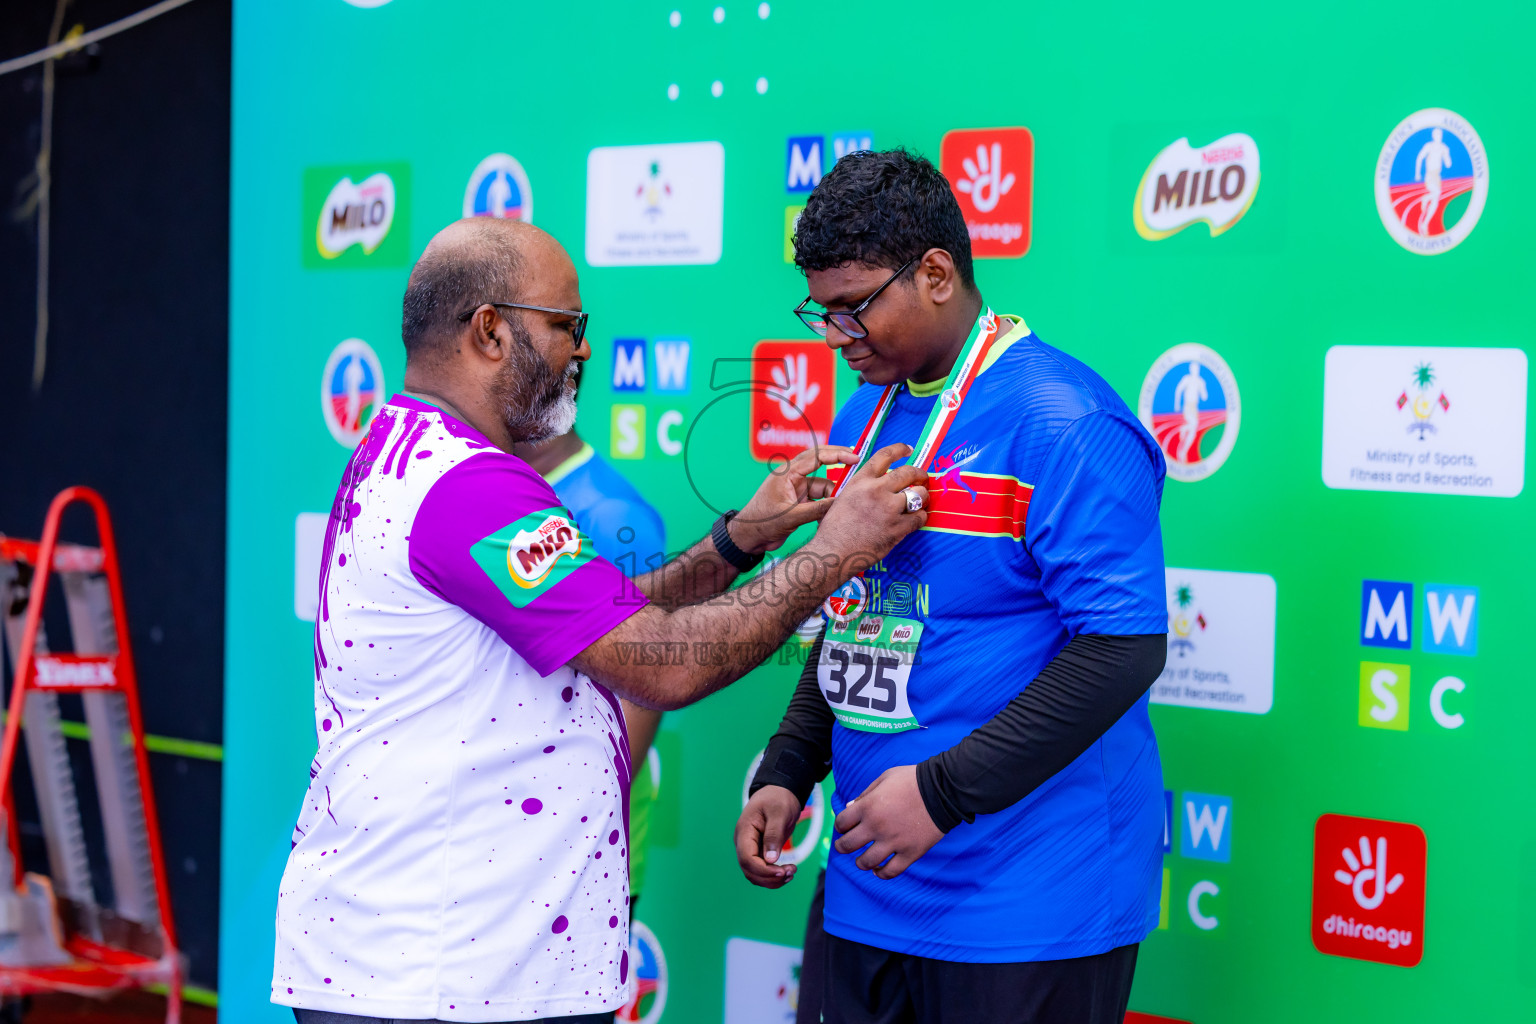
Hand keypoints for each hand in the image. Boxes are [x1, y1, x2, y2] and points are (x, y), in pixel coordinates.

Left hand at [731, 445, 858, 553]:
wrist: (749, 537)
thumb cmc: (762, 522)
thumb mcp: (791, 516)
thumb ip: (816, 509)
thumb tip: (840, 502)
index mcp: (787, 473)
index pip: (815, 456)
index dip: (836, 454)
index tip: (854, 456)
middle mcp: (793, 477)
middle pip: (820, 462)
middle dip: (839, 462)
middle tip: (858, 461)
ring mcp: (797, 489)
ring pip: (823, 485)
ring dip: (833, 494)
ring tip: (841, 506)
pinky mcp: (800, 501)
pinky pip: (820, 498)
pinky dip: (827, 505)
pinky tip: (830, 516)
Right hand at [734, 785, 804, 888]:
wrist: (778, 792)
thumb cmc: (778, 799)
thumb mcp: (779, 813)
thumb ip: (774, 835)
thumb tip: (770, 860)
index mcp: (744, 831)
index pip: (746, 858)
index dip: (763, 870)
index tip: (782, 871)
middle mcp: (743, 842)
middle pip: (749, 869)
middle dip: (769, 877)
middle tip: (791, 872)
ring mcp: (749, 848)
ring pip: (754, 874)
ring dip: (771, 880)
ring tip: (791, 873)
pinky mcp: (757, 851)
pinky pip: (760, 870)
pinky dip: (772, 876)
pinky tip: (787, 873)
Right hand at [814, 443, 927, 567]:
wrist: (833, 553)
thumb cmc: (834, 530)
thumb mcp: (843, 498)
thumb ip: (862, 488)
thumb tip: (878, 484)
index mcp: (861, 481)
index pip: (885, 456)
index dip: (900, 449)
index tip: (908, 449)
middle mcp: (876, 491)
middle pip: (908, 472)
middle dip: (920, 474)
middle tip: (922, 478)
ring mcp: (889, 509)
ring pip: (919, 494)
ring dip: (923, 497)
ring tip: (920, 501)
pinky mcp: (897, 528)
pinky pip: (920, 517)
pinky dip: (920, 517)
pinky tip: (916, 519)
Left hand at [832, 765, 943, 879]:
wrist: (943, 790)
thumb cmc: (912, 780)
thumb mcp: (884, 778)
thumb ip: (865, 795)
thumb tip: (849, 807)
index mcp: (868, 807)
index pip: (841, 823)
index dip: (840, 826)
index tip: (843, 827)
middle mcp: (877, 826)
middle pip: (848, 845)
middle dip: (842, 846)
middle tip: (843, 846)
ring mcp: (894, 842)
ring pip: (866, 862)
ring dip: (860, 863)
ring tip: (861, 861)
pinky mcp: (910, 853)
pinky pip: (891, 871)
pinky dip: (881, 873)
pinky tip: (879, 869)